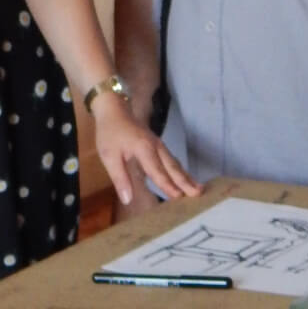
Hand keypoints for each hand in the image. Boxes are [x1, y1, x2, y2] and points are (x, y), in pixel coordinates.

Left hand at [90, 90, 201, 209]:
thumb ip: (119, 178)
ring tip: (198, 189)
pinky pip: (171, 159)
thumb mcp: (108, 156)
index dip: (168, 185)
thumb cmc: (109, 132)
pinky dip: (179, 170)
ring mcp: (158, 144)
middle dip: (185, 181)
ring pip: (174, 163)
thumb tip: (127, 200)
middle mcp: (156, 147)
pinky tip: (183, 177)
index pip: (158, 171)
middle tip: (198, 194)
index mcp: (144, 149)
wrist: (113, 108)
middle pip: (172, 167)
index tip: (179, 197)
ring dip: (186, 176)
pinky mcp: (157, 144)